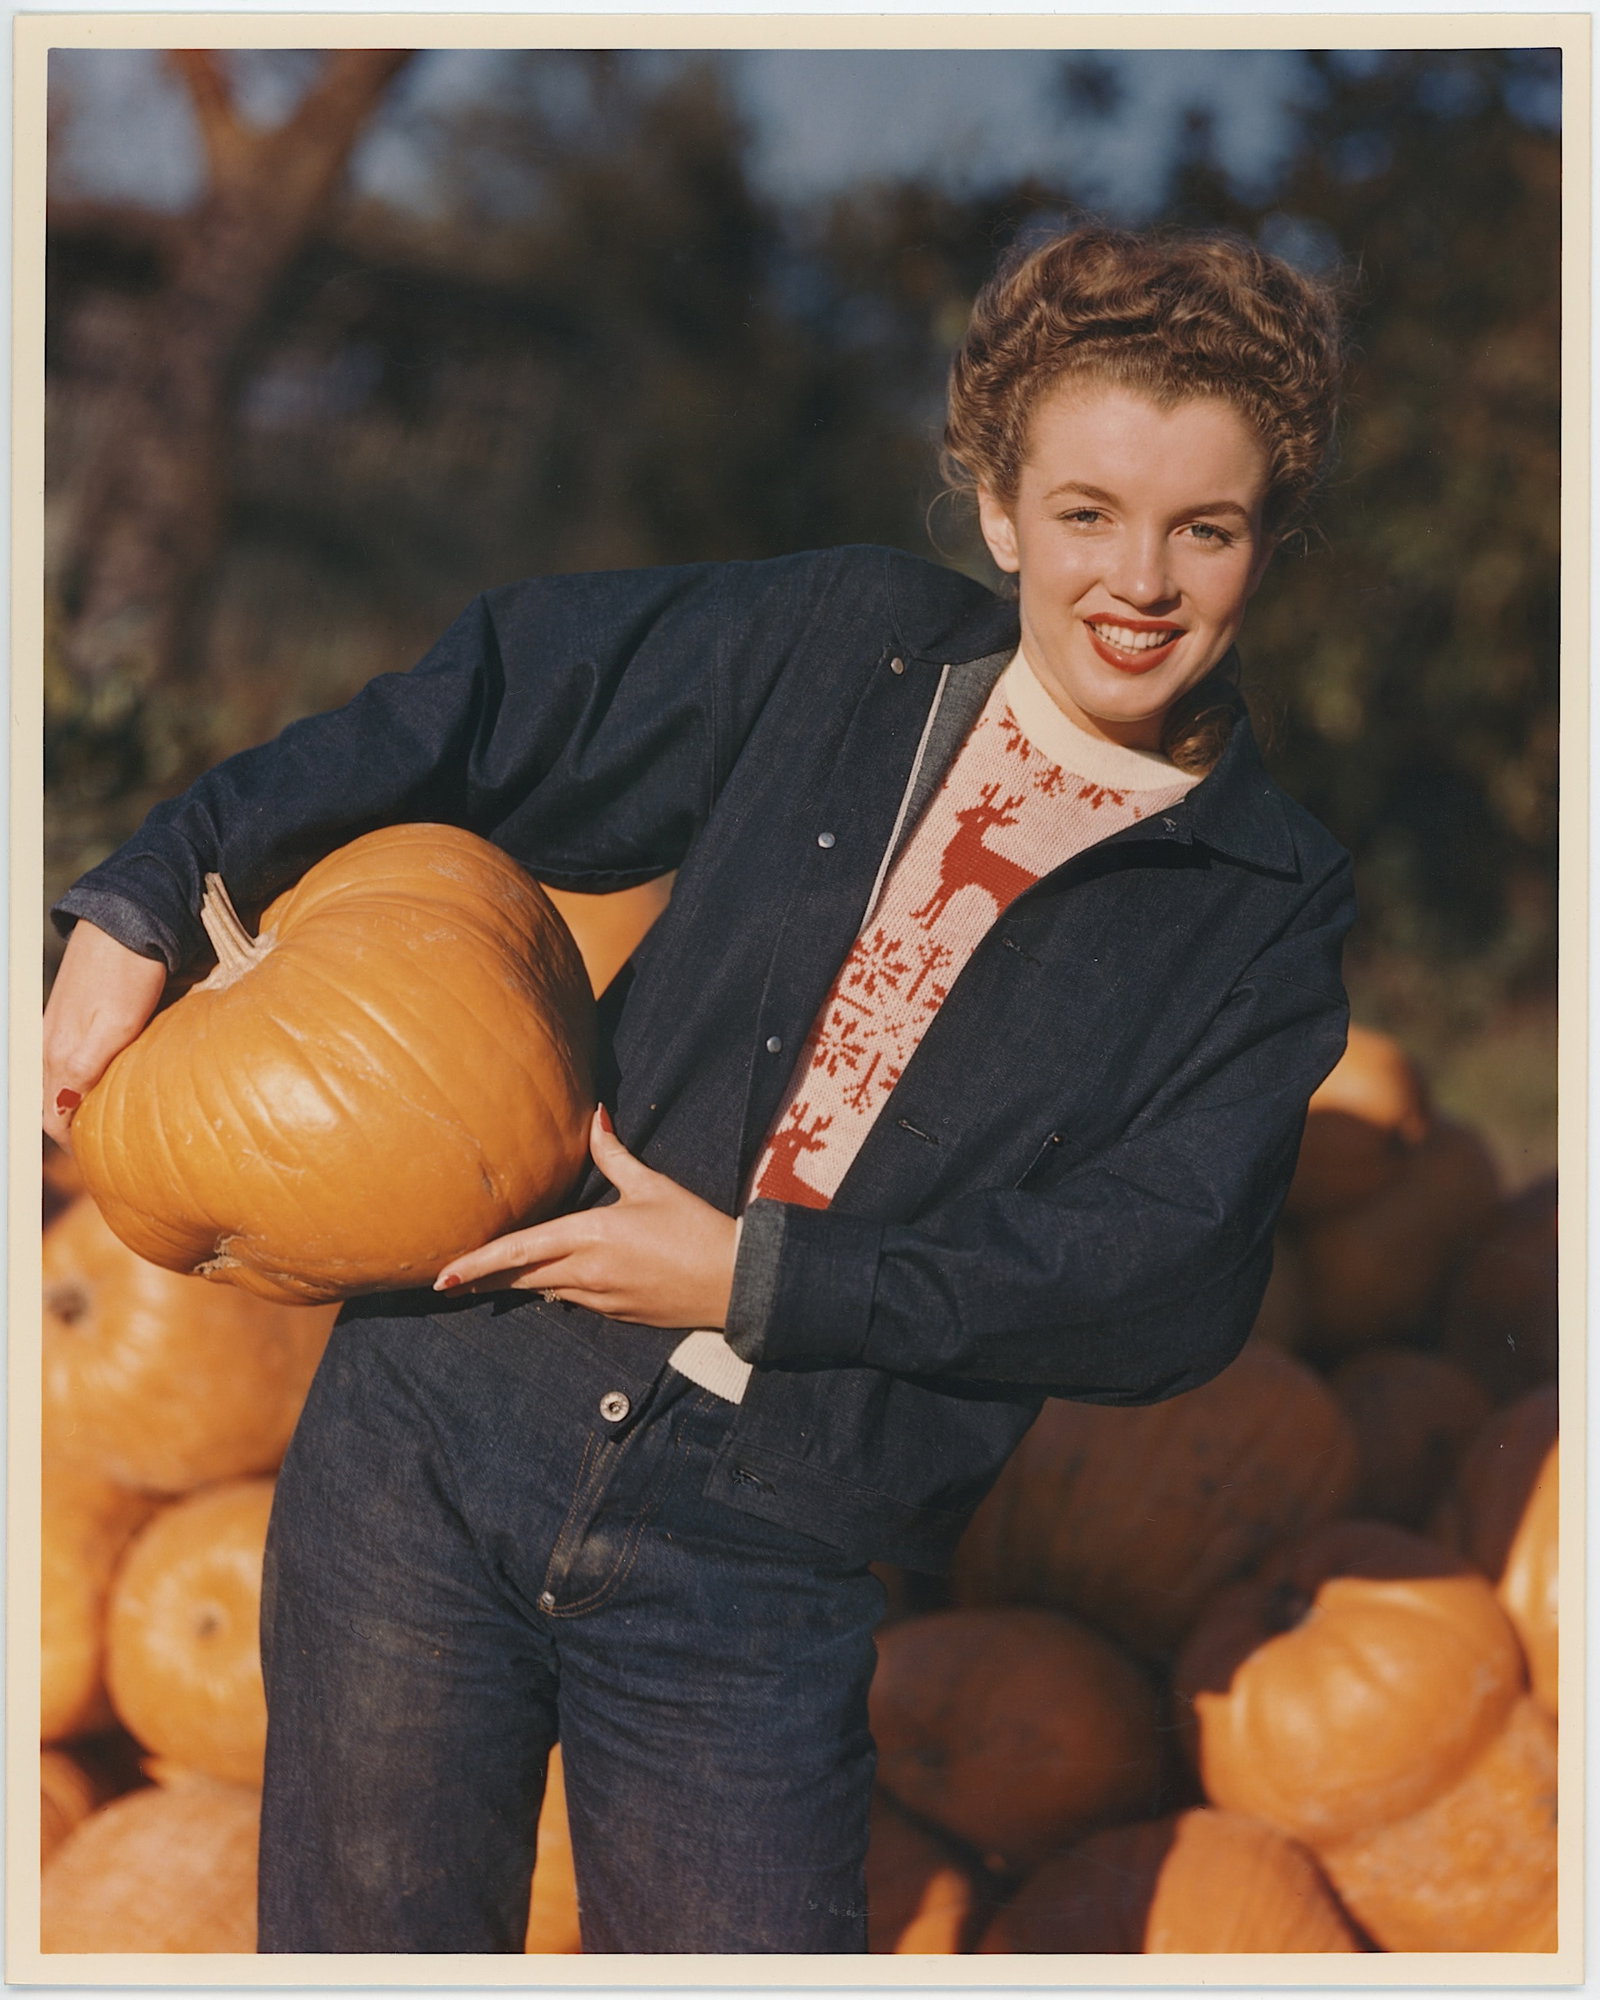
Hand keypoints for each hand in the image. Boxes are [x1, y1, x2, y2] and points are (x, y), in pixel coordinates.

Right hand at [43, 922, 168, 1150]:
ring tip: (113, 1117)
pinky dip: (86, 1076)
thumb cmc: (127, 973)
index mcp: (59, 1054)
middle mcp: (52, 1044)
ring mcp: (62, 1027)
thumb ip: (81, 1070)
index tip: (101, 1159)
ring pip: (62, 1080)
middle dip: (75, 1127)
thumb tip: (60, 1113)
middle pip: (54, 1102)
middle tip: (111, 1145)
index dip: (74, 1142)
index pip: (52, 1118)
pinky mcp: (76, 1013)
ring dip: (80, 1102)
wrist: (130, 920)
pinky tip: (113, 1076)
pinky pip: (73, 1058)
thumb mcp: (112, 1026)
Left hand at [434, 1107, 738, 1328]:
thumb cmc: (695, 1228)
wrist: (734, 1282)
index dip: (478, 1264)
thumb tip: (595, 1115)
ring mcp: (601, 1298)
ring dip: (515, 1286)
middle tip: (448, 1283)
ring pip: (545, 1291)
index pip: (519, 1251)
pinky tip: (549, 1283)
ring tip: (484, 1284)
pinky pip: (574, 1300)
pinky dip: (554, 1289)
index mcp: (591, 1235)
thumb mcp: (652, 1185)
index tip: (444, 1275)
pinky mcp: (617, 1314)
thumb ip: (614, 1155)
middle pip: (521, 1279)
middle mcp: (587, 1272)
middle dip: (483, 1281)